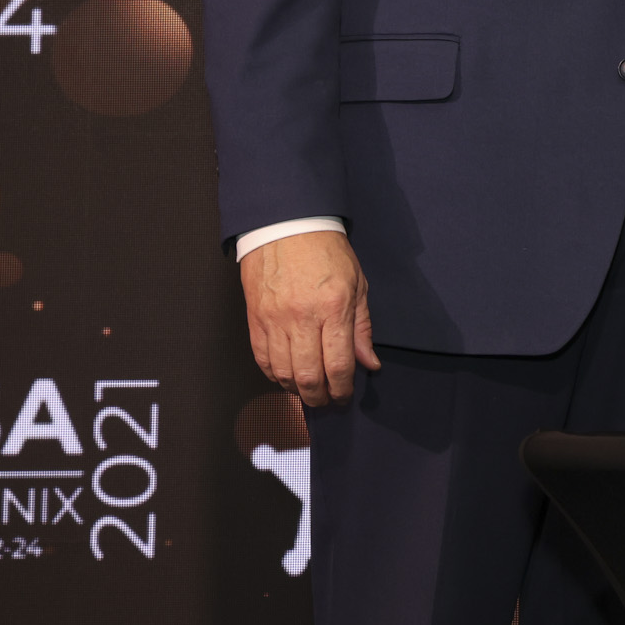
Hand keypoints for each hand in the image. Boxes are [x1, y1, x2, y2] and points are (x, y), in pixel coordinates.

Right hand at [239, 229, 380, 407]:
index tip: (344, 397)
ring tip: (307, 391)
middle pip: (308, 376)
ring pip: (283, 372)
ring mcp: (275, 319)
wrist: (286, 224)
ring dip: (296, 389)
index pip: (339, 365)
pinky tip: (285, 376)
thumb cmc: (326, 251)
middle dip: (319, 397)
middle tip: (326, 401)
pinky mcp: (255, 317)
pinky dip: (274, 374)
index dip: (342, 389)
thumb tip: (369, 364)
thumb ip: (362, 328)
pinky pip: (262, 358)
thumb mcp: (357, 284)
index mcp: (333, 308)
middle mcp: (302, 317)